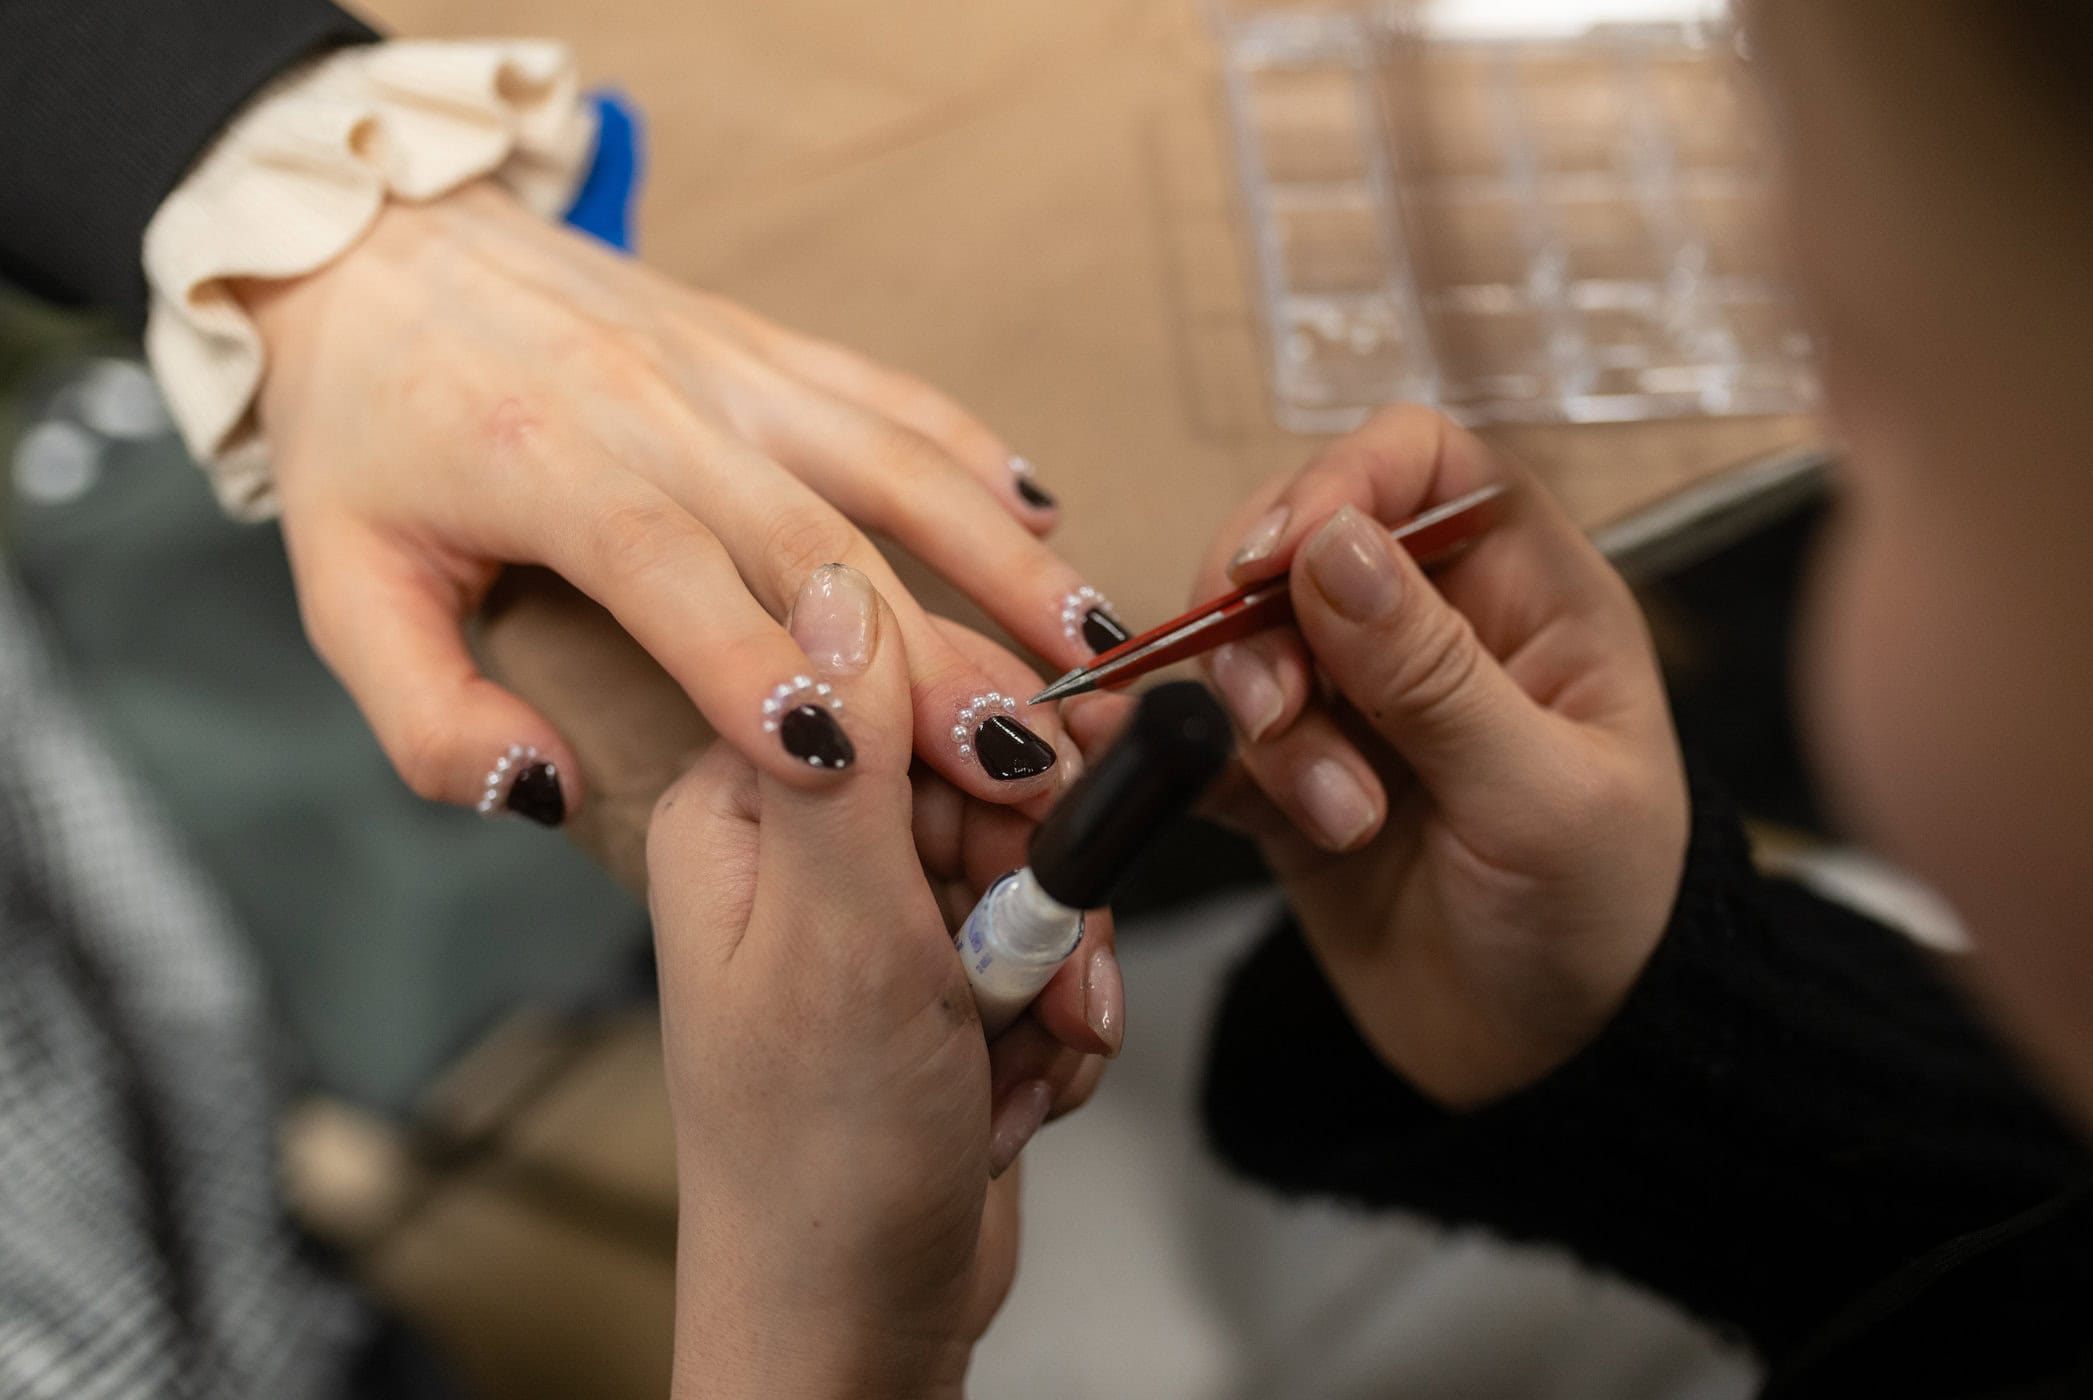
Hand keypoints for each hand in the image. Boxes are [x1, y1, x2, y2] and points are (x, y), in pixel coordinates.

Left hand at [239, 182, 1100, 824]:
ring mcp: (731, 367)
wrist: (382, 246)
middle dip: (927, 654)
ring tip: (1087, 644)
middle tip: (1015, 752)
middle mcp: (662, 408)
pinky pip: (891, 396)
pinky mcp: (767, 344)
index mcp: (550, 469)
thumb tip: (544, 796)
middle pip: (819, 539)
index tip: (838, 761)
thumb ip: (429, 718)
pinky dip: (975, 453)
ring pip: (891, 463)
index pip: (671, 571)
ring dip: (999, 556)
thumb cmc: (370, 430)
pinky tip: (1047, 515)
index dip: (754, 667)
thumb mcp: (344, 587)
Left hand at [648, 564, 1112, 1399]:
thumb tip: (836, 576)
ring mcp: (877, 912)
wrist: (856, 1328)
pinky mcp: (939, 973)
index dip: (984, 729)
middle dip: (1038, 874)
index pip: (888, 672)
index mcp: (746, 807)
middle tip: (1032, 963)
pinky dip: (1061, 1011)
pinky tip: (1022, 1080)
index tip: (1032, 798)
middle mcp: (806, 845)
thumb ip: (852, 758)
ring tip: (1023, 1047)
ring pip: (1036, 855)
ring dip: (1060, 960)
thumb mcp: (843, 940)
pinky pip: (1048, 938)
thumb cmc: (822, 1167)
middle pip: (985, 762)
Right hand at [1080, 408, 1687, 1107]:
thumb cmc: (1603, 923)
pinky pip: (1211, 737)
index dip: (1342, 484)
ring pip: (1245, 642)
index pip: (1422, 464)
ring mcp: (1357, 703)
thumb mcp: (1541, 795)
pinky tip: (1213, 800)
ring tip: (1333, 817)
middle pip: (1300, 544)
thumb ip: (1434, 673)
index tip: (1283, 561)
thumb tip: (1334, 544)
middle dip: (1266, 623)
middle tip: (1279, 715)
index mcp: (1529, 593)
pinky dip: (1196, 762)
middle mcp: (1434, 627)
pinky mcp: (1292, 778)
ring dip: (1256, 722)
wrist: (1558, 1068)